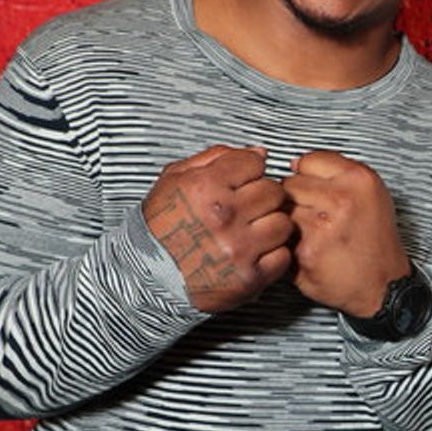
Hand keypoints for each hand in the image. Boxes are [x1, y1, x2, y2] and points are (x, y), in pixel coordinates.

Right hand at [143, 145, 292, 312]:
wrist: (148, 275)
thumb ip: (217, 158)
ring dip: (271, 225)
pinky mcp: (249, 278)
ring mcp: (238, 248)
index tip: (241, 181)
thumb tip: (259, 152)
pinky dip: (273, 254)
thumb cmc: (162, 225)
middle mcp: (223, 216)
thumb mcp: (176, 179)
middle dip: (263, 196)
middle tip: (248, 207)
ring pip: (284, 223)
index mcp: (204, 187)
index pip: (255, 163)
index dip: (249, 170)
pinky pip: (283, 256)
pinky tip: (255, 252)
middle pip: (274, 191)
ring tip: (252, 230)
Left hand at [284, 150, 410, 313]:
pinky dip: (289, 243)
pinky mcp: (307, 251)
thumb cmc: (375, 240)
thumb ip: (336, 172)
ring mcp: (322, 225)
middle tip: (316, 216)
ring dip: (291, 221)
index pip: (308, 160)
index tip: (315, 189)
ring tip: (313, 232)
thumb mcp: (371, 194)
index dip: (307, 176)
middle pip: (290, 183)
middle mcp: (341, 199)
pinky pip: (282, 236)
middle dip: (297, 199)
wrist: (383, 285)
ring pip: (283, 209)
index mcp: (358, 179)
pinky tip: (309, 248)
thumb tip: (294, 163)